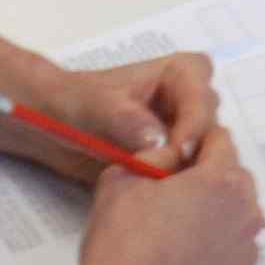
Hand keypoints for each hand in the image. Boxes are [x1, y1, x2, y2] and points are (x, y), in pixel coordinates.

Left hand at [9, 51, 218, 175]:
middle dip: (191, 153)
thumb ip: (126, 120)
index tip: (178, 152)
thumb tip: (158, 140)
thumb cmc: (75, 102)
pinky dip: (175, 184)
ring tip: (153, 182)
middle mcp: (191, 100)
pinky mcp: (175, 156)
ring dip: (183, 171)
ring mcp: (185, 130)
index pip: (204, 101)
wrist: (53, 122)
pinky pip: (189, 173)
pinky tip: (152, 191)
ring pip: (204, 155)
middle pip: (210, 131)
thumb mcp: (96, 106)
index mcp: (183, 73)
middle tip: (164, 173)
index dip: (194, 127)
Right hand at [71, 132, 264, 264]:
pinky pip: (236, 250)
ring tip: (178, 230)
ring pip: (238, 215)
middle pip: (235, 178)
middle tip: (173, 196)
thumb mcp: (123, 177)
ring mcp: (247, 249)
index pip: (220, 141)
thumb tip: (176, 152)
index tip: (177, 158)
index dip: (195, 144)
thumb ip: (157, 154)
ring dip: (216, 213)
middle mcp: (246, 212)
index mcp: (221, 180)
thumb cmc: (121, 243)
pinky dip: (219, 248)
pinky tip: (187, 258)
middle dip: (210, 178)